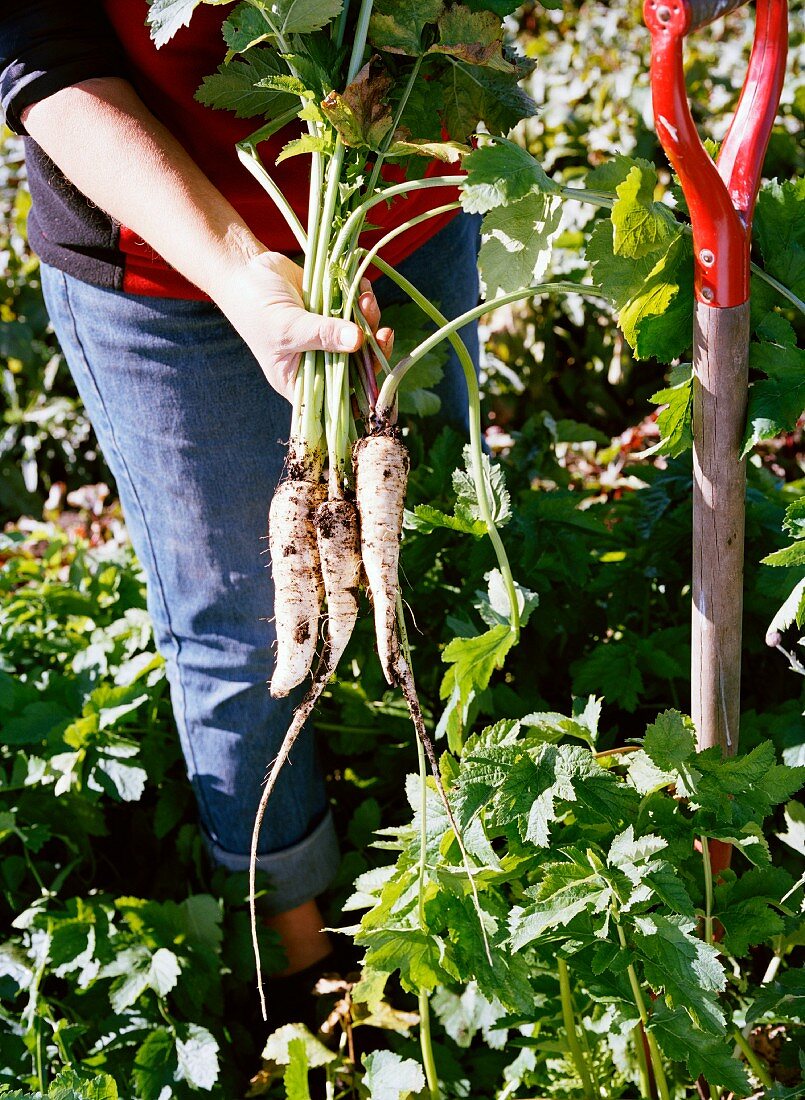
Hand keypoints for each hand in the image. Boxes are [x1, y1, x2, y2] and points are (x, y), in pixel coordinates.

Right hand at [213, 250, 391, 401]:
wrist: (245, 268)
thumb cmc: (255, 307)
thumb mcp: (288, 326)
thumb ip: (323, 335)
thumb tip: (358, 340)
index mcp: (300, 381)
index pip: (337, 401)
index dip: (361, 396)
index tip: (379, 379)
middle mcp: (317, 363)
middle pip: (357, 368)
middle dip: (373, 351)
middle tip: (384, 333)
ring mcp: (327, 336)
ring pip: (361, 337)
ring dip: (370, 320)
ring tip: (367, 300)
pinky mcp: (332, 311)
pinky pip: (357, 312)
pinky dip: (363, 301)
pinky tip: (362, 288)